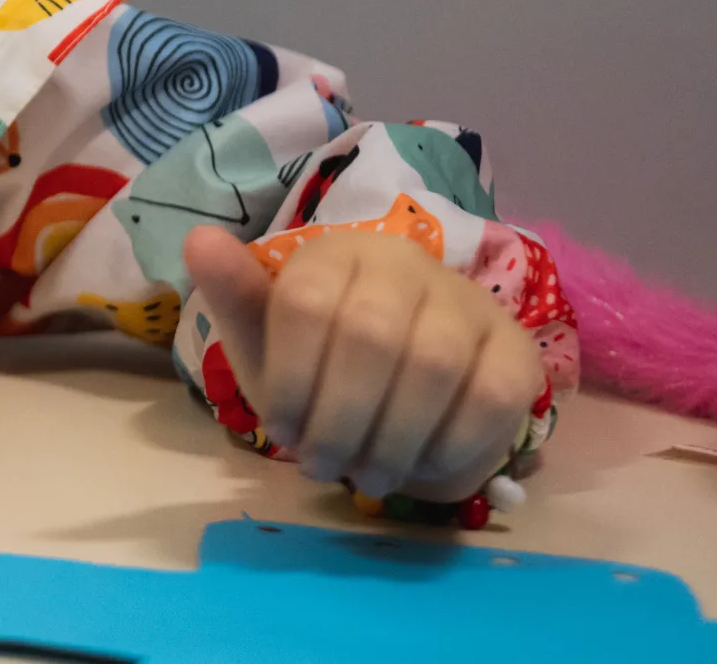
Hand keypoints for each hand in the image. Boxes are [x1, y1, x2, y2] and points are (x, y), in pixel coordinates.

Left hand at [187, 224, 543, 502]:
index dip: (289, 379)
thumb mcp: (266, 342)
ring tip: (364, 476)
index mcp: (334, 252)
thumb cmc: (319, 367)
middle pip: (369, 335)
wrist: (399, 401)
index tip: (281, 430)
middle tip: (322, 466)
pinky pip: (488, 397)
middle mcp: (405, 262)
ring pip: (432, 365)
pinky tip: (418, 466)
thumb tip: (200, 240)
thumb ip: (235, 296)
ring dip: (390, 438)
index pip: (305, 302)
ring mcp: (468, 301)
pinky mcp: (516, 349)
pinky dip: (447, 445)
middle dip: (338, 419)